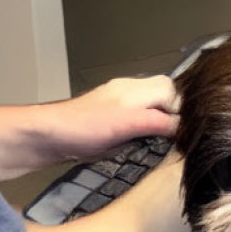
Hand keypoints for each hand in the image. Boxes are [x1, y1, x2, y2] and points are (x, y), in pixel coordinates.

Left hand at [42, 75, 179, 160]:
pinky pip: (139, 116)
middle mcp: (129, 91)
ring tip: (163, 141)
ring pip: (152, 106)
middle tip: (175, 138)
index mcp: (134, 89)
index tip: (184, 132)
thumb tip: (183, 126)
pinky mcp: (111, 117)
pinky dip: (147, 127)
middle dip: (173, 114)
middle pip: (164, 95)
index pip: (172, 91)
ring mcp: (119, 103)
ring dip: (160, 121)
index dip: (182, 110)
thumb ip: (156, 122)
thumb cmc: (81, 128)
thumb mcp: (125, 125)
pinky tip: (143, 142)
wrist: (45, 136)